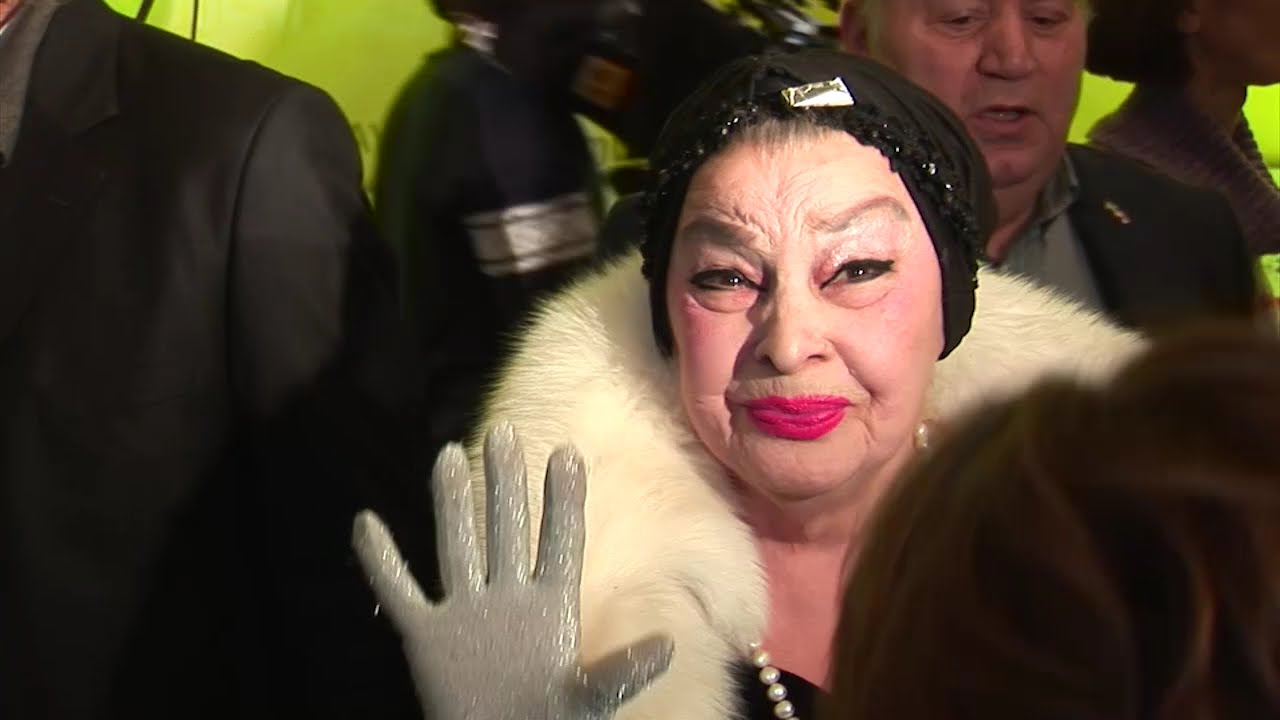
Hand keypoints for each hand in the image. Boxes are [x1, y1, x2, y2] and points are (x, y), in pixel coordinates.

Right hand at [353, 423, 672, 719]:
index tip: (568, 453)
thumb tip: (667, 644)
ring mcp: (466, 611)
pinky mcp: (427, 636)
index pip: (560, 542)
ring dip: (450, 504)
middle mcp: (508, 596)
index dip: (564, 500)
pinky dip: (381, 561)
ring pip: (457, 546)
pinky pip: (400, 591)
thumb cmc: (551, 719)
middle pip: (506, 529)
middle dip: (505, 483)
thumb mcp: (591, 699)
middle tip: (502, 432)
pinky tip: (367, 523)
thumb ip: (621, 672)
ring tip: (446, 454)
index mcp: (551, 605)